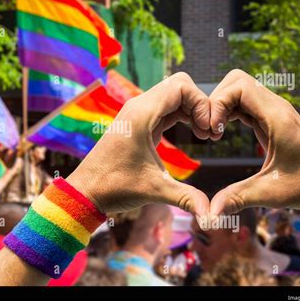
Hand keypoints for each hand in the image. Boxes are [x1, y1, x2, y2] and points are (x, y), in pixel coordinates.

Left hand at [67, 73, 210, 216]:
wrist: (87, 191)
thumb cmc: (115, 188)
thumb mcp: (155, 191)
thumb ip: (187, 198)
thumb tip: (213, 215)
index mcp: (141, 114)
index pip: (181, 86)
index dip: (202, 103)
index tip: (208, 131)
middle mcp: (138, 107)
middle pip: (179, 85)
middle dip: (200, 104)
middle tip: (208, 131)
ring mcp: (137, 113)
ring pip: (173, 94)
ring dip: (192, 109)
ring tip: (204, 135)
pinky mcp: (138, 123)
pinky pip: (166, 107)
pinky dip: (183, 114)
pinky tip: (193, 133)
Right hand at [208, 69, 299, 241]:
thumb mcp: (269, 193)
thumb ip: (237, 198)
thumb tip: (209, 214)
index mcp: (277, 118)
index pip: (239, 87)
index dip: (218, 103)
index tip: (213, 131)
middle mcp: (276, 108)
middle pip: (236, 80)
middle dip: (216, 100)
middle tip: (210, 129)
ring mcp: (274, 111)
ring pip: (239, 89)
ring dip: (221, 105)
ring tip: (214, 132)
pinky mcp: (271, 118)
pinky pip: (244, 102)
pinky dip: (228, 111)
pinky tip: (223, 132)